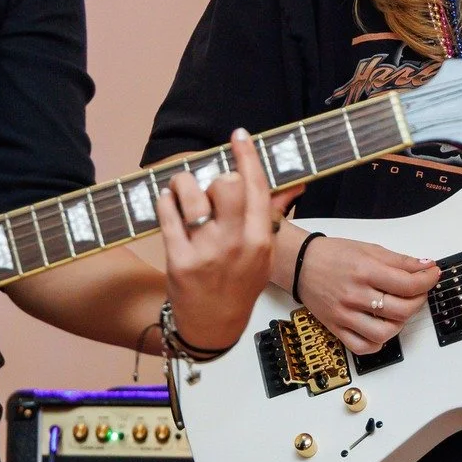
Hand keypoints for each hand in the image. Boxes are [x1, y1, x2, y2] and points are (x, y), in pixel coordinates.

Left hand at [158, 128, 301, 352]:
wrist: (212, 326)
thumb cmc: (239, 284)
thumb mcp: (263, 253)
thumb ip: (272, 215)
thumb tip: (295, 182)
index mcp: (260, 240)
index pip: (256, 186)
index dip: (246, 156)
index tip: (238, 135)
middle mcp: (235, 244)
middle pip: (225, 184)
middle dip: (215, 178)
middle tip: (209, 189)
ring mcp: (206, 252)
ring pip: (190, 193)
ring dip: (183, 184)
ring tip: (183, 192)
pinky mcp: (178, 260)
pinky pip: (167, 213)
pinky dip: (166, 200)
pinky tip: (170, 203)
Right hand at [294, 236, 439, 355]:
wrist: (301, 264)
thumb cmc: (333, 255)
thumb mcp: (369, 249)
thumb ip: (399, 260)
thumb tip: (426, 265)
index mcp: (365, 271)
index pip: (407, 283)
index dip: (428, 280)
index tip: (433, 275)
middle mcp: (355, 295)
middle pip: (401, 309)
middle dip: (419, 300)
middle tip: (420, 291)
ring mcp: (345, 315)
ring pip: (385, 332)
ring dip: (401, 323)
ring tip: (401, 310)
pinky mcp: (336, 328)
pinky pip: (362, 347)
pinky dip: (378, 342)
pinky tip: (383, 328)